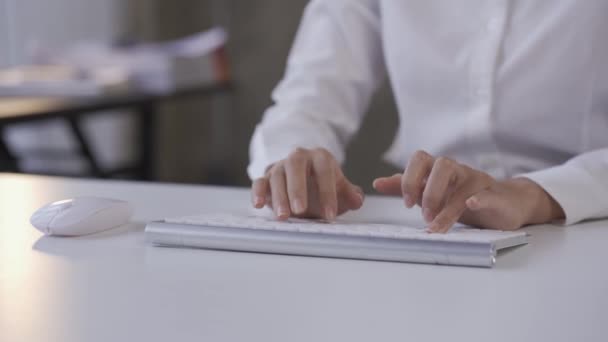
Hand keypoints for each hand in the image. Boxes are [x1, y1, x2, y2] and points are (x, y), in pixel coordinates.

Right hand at [251, 148, 364, 219]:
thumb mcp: (341, 190)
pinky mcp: (266, 177)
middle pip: (295, 166)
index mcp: (320, 157)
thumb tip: (357, 199)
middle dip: (297, 189)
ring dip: (279, 196)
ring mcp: (280, 166)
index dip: (328, 193)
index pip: (324, 171)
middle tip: (300, 210)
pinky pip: (259, 182)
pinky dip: (257, 192)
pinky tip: (259, 205)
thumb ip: (352, 195)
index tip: (330, 215)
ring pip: (276, 176)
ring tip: (283, 217)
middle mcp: (299, 157)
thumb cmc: (325, 187)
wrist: (307, 182)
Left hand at [373, 150, 563, 231]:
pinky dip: (478, 199)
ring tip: (437, 224)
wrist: (507, 204)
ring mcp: (477, 181)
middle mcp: (458, 171)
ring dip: (446, 203)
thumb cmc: (464, 197)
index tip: (407, 204)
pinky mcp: (495, 195)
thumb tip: (378, 182)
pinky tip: (471, 205)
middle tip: (422, 213)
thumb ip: (406, 186)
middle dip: (428, 190)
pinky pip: (487, 193)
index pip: (420, 159)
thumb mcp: (431, 192)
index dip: (409, 179)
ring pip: (461, 181)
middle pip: (441, 164)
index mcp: (440, 170)